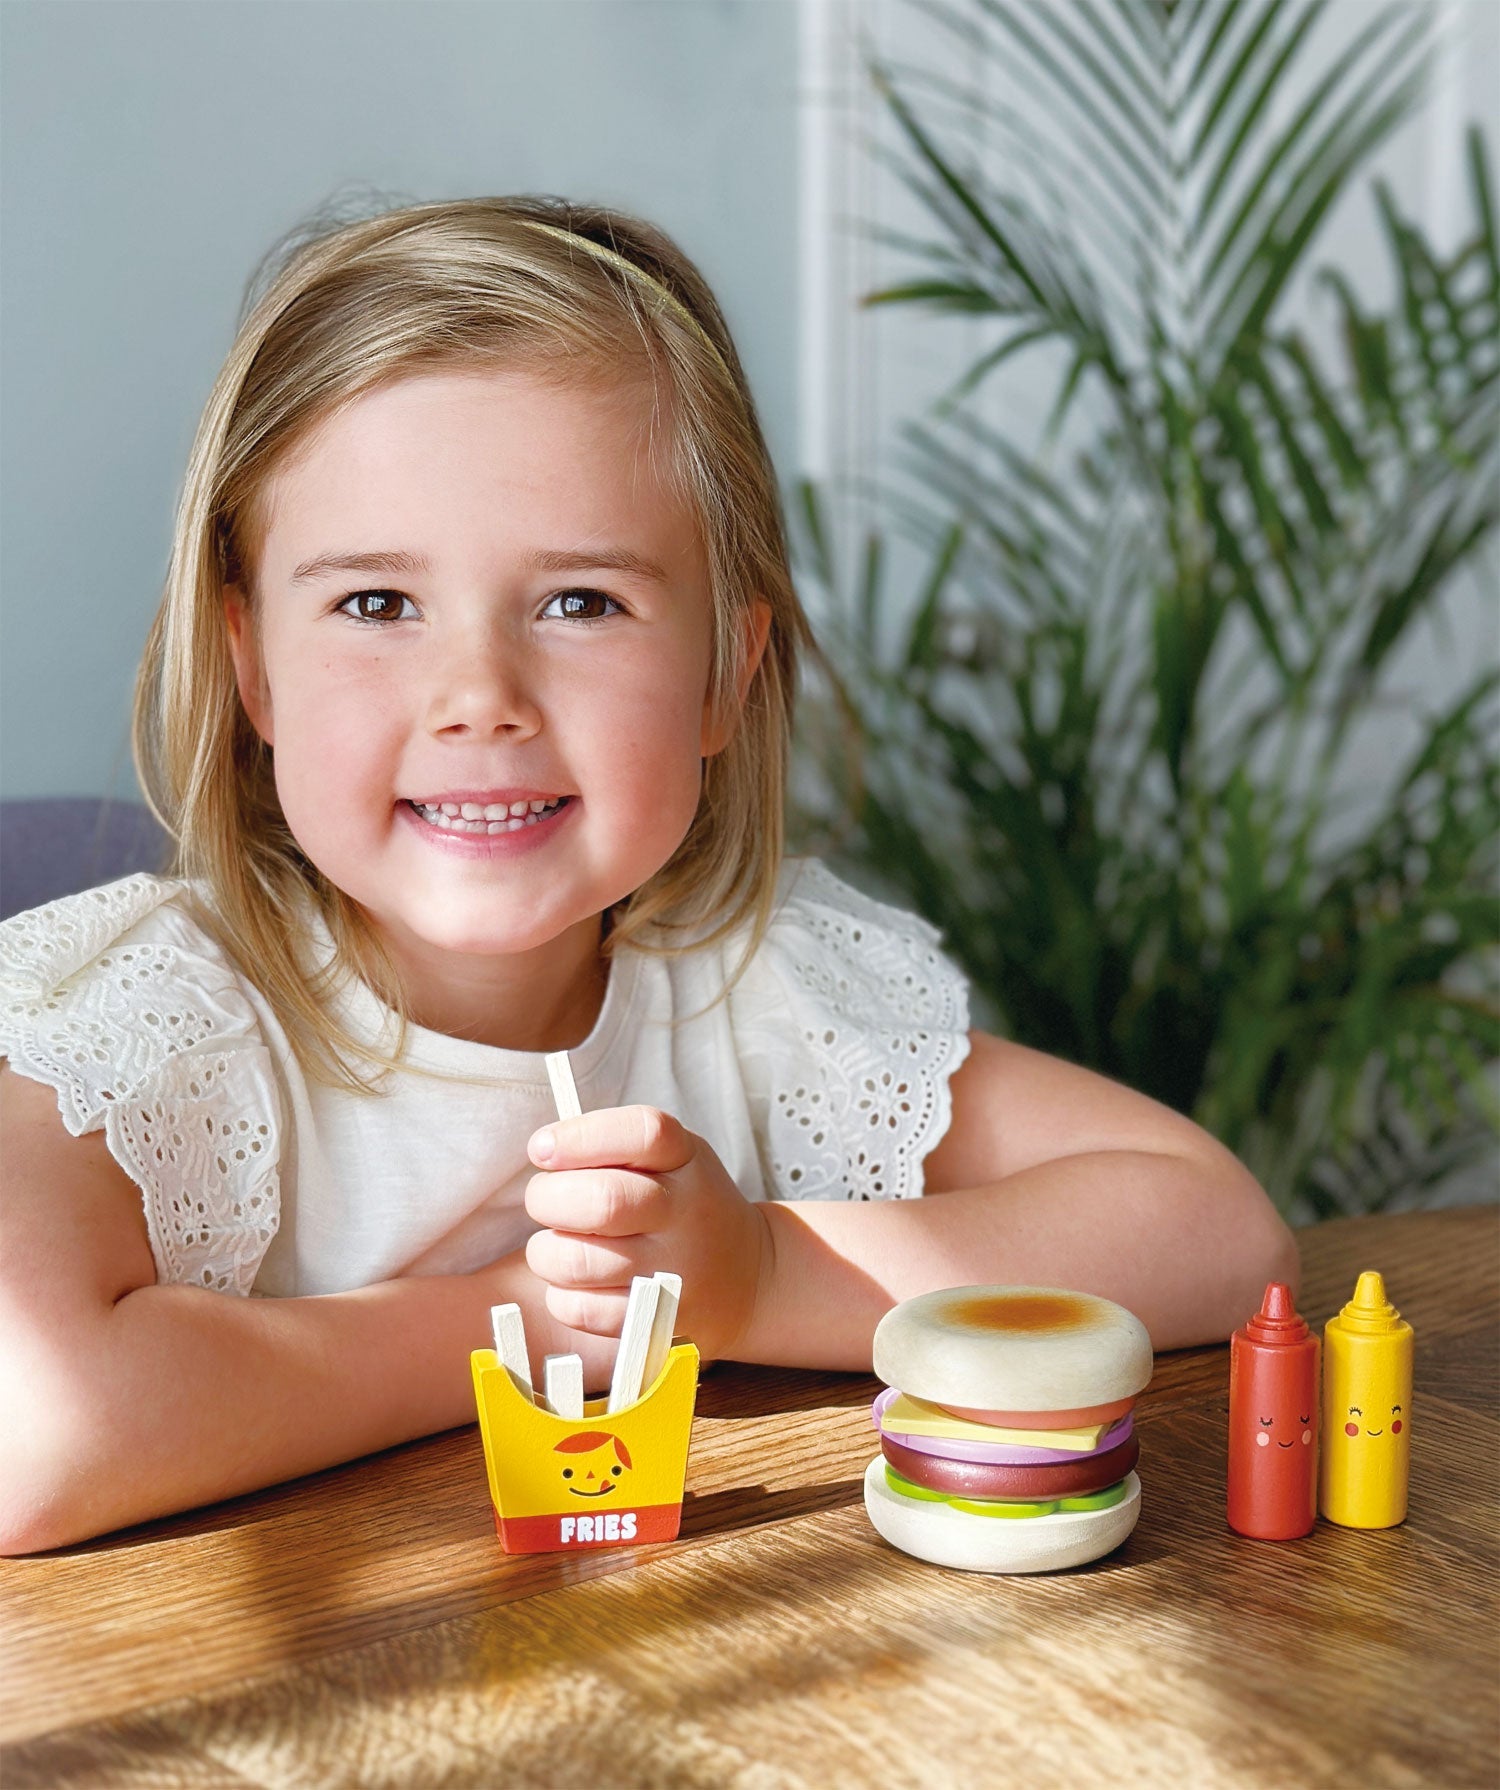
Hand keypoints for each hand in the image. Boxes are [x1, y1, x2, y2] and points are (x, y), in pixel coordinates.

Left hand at [522, 1105, 770, 1365]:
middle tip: (545, 1200)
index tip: (543, 1149)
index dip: (580, 1137)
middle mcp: (686, 1214)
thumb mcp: (673, 1157)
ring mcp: (673, 1272)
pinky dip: (561, 1295)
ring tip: (558, 1244)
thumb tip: (544, 1150)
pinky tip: (576, 1283)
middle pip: (603, 1201)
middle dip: (547, 1198)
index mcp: (687, 1159)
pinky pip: (581, 1310)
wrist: (750, 1277)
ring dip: (546, 1252)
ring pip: (578, 1261)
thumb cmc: (685, 1205)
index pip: (641, 1133)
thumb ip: (614, 1145)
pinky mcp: (657, 1322)